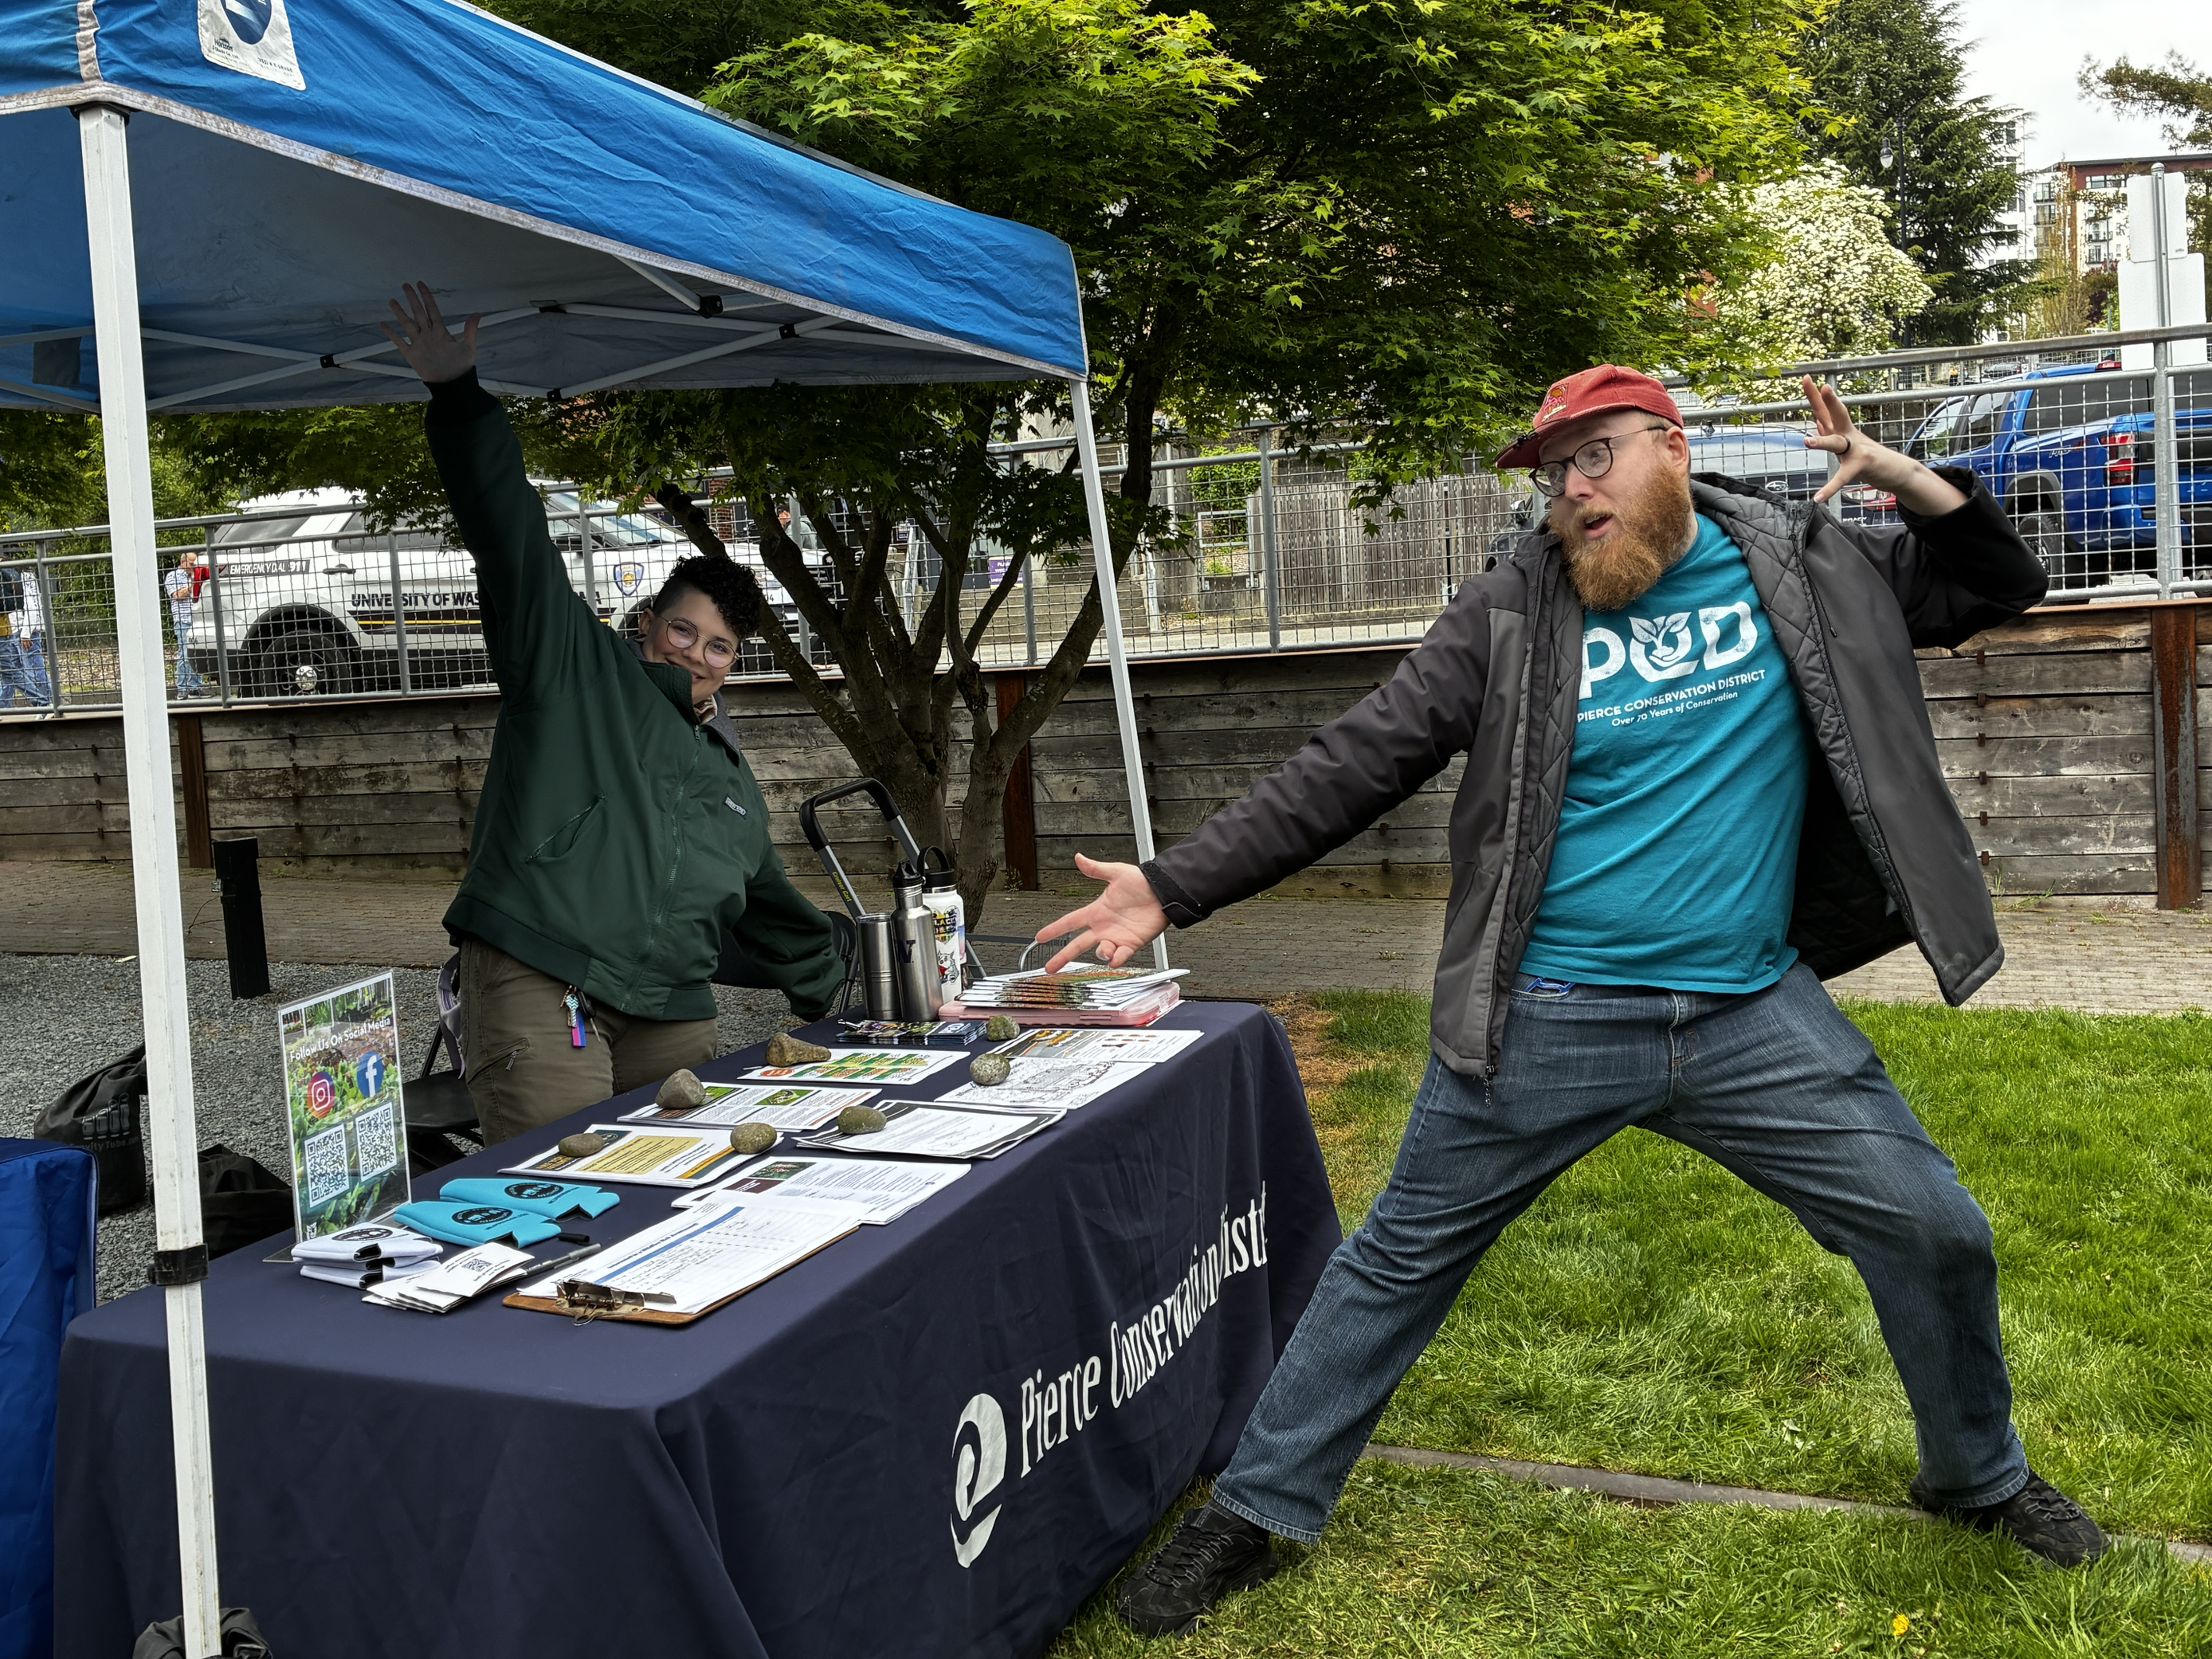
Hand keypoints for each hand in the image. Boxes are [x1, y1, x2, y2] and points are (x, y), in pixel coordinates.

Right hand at [380, 282, 478, 384]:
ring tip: (392, 301)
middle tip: (405, 285)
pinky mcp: (411, 354)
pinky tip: (383, 324)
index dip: (426, 297)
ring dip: (399, 313)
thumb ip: (470, 330)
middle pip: (418, 313)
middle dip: (412, 299)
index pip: (431, 309)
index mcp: (441, 331)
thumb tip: (478, 314)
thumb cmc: (461, 367)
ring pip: (406, 324)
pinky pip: (399, 341)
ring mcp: (419, 343)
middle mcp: (428, 335)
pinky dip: (391, 333)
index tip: (420, 284)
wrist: (452, 384)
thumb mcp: (468, 347)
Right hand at [1036, 853, 1166, 971]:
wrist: (1163, 891)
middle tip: (1050, 967)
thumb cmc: (1142, 882)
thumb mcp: (1116, 872)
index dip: (1055, 929)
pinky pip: (1120, 956)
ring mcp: (1116, 936)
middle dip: (1062, 956)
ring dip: (1101, 952)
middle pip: (1077, 944)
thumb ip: (1096, 869)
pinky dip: (1117, 959)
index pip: (1070, 922)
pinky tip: (1115, 957)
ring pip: (1100, 952)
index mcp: (1096, 911)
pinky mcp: (1131, 943)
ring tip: (1106, 948)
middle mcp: (1103, 926)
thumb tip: (1079, 858)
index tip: (1041, 937)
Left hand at [1802, 376, 1964, 515]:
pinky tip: (1819, 497)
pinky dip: (1831, 488)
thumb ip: (1830, 431)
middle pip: (1835, 414)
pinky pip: (1844, 477)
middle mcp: (1848, 435)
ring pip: (1837, 443)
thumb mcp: (1845, 441)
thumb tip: (1816, 419)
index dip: (1815, 394)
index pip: (1825, 409)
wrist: (1896, 471)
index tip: (1806, 377)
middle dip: (1826, 401)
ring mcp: (1856, 448)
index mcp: (1842, 429)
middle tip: (1821, 386)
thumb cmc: (1866, 456)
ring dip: (1822, 441)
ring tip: (1806, 442)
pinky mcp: (1863, 465)